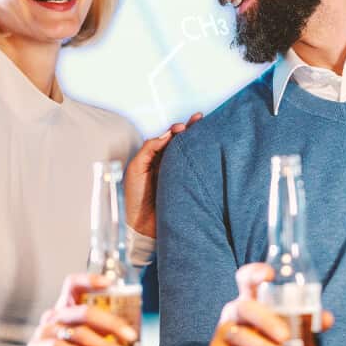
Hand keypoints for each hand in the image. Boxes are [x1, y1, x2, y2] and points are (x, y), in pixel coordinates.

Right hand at [22, 273, 138, 345]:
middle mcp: (55, 316)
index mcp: (67, 308)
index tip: (110, 282)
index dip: (90, 280)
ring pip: (76, 332)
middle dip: (111, 323)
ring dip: (102, 344)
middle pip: (84, 311)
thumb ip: (101, 333)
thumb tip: (128, 333)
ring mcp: (44, 331)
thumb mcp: (86, 341)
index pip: (74, 285)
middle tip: (129, 335)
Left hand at [124, 112, 202, 237]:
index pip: (168, 140)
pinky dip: (204, 162)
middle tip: (200, 118)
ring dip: (200, 143)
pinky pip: (198, 173)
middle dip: (192, 130)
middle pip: (183, 144)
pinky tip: (210, 153)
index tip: (182, 127)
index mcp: (155, 159)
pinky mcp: (189, 188)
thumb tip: (167, 134)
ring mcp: (180, 176)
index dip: (177, 130)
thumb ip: (149, 149)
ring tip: (208, 130)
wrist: (141, 227)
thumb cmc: (135, 198)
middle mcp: (169, 165)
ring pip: (191, 155)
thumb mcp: (136, 169)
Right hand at [205, 263, 334, 345]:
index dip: (255, 273)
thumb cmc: (262, 337)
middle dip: (266, 320)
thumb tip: (327, 318)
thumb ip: (304, 320)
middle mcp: (234, 311)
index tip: (269, 275)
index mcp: (250, 299)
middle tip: (286, 336)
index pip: (246, 279)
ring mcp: (223, 331)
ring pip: (238, 335)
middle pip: (245, 308)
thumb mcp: (280, 326)